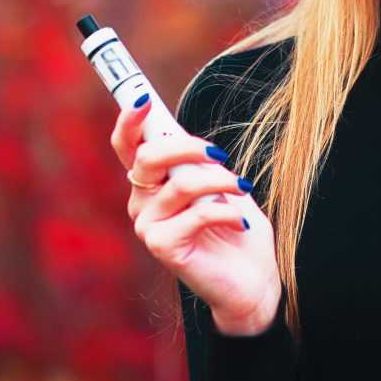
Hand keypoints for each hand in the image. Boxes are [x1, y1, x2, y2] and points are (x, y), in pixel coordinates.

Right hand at [110, 96, 282, 334]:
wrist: (254, 280)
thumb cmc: (236, 226)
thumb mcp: (220, 182)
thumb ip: (196, 159)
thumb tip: (180, 130)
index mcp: (151, 181)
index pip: (127, 145)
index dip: (129, 120)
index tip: (143, 99)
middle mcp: (141, 201)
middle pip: (148, 157)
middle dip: (186, 146)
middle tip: (218, 153)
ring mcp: (148, 225)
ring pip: (180, 184)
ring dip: (220, 181)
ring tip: (243, 187)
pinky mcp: (162, 247)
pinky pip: (195, 214)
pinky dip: (225, 212)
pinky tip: (240, 222)